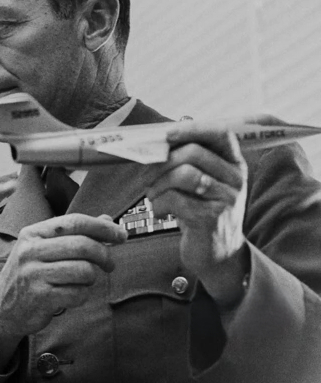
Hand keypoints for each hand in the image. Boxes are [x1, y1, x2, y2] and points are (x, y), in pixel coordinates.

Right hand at [0, 214, 125, 339]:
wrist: (3, 307)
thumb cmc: (30, 274)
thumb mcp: (44, 248)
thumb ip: (74, 233)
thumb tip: (107, 219)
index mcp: (33, 233)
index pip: (74, 222)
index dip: (102, 227)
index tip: (121, 235)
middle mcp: (30, 251)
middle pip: (82, 245)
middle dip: (104, 255)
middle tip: (109, 264)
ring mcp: (33, 274)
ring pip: (83, 271)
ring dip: (92, 278)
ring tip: (84, 281)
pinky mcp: (40, 297)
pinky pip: (77, 294)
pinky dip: (82, 295)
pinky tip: (72, 294)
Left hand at [146, 124, 248, 307]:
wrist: (218, 253)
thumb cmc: (201, 211)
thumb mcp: (202, 183)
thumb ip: (187, 161)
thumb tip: (154, 141)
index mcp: (233, 163)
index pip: (220, 133)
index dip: (191, 129)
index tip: (165, 134)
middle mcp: (235, 179)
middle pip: (193, 153)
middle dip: (161, 162)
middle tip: (147, 177)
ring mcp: (226, 200)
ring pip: (183, 175)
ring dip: (157, 184)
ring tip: (153, 196)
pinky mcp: (211, 219)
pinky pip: (175, 200)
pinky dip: (158, 205)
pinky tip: (160, 212)